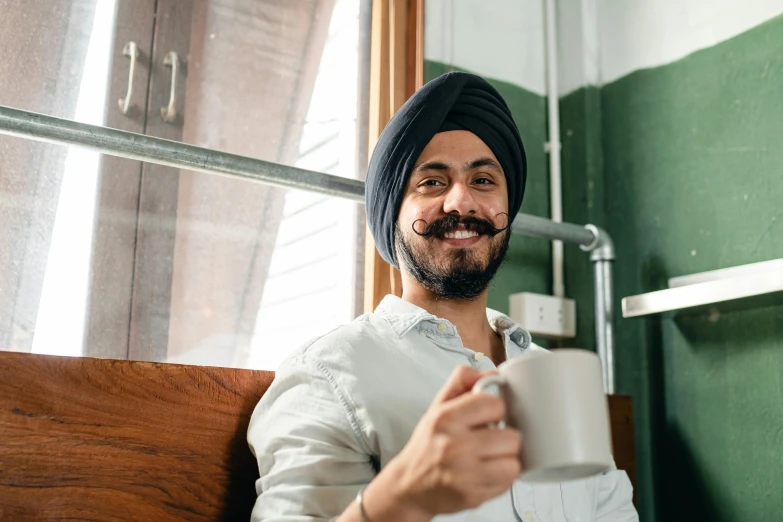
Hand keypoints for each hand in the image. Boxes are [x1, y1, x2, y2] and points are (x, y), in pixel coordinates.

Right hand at [365, 366, 521, 520]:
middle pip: (512, 438)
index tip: (488, 416)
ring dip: (507, 460)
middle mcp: (454, 446)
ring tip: (492, 457)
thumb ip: (463, 382)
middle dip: (505, 438)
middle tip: (492, 440)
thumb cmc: (428, 444)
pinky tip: (487, 473)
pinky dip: (502, 479)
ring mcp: (464, 475)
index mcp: (446, 418)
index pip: (495, 405)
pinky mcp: (472, 496)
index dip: (496, 410)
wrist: (409, 484)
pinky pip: (508, 484)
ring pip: (514, 463)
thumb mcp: (438, 406)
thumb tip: (492, 373)